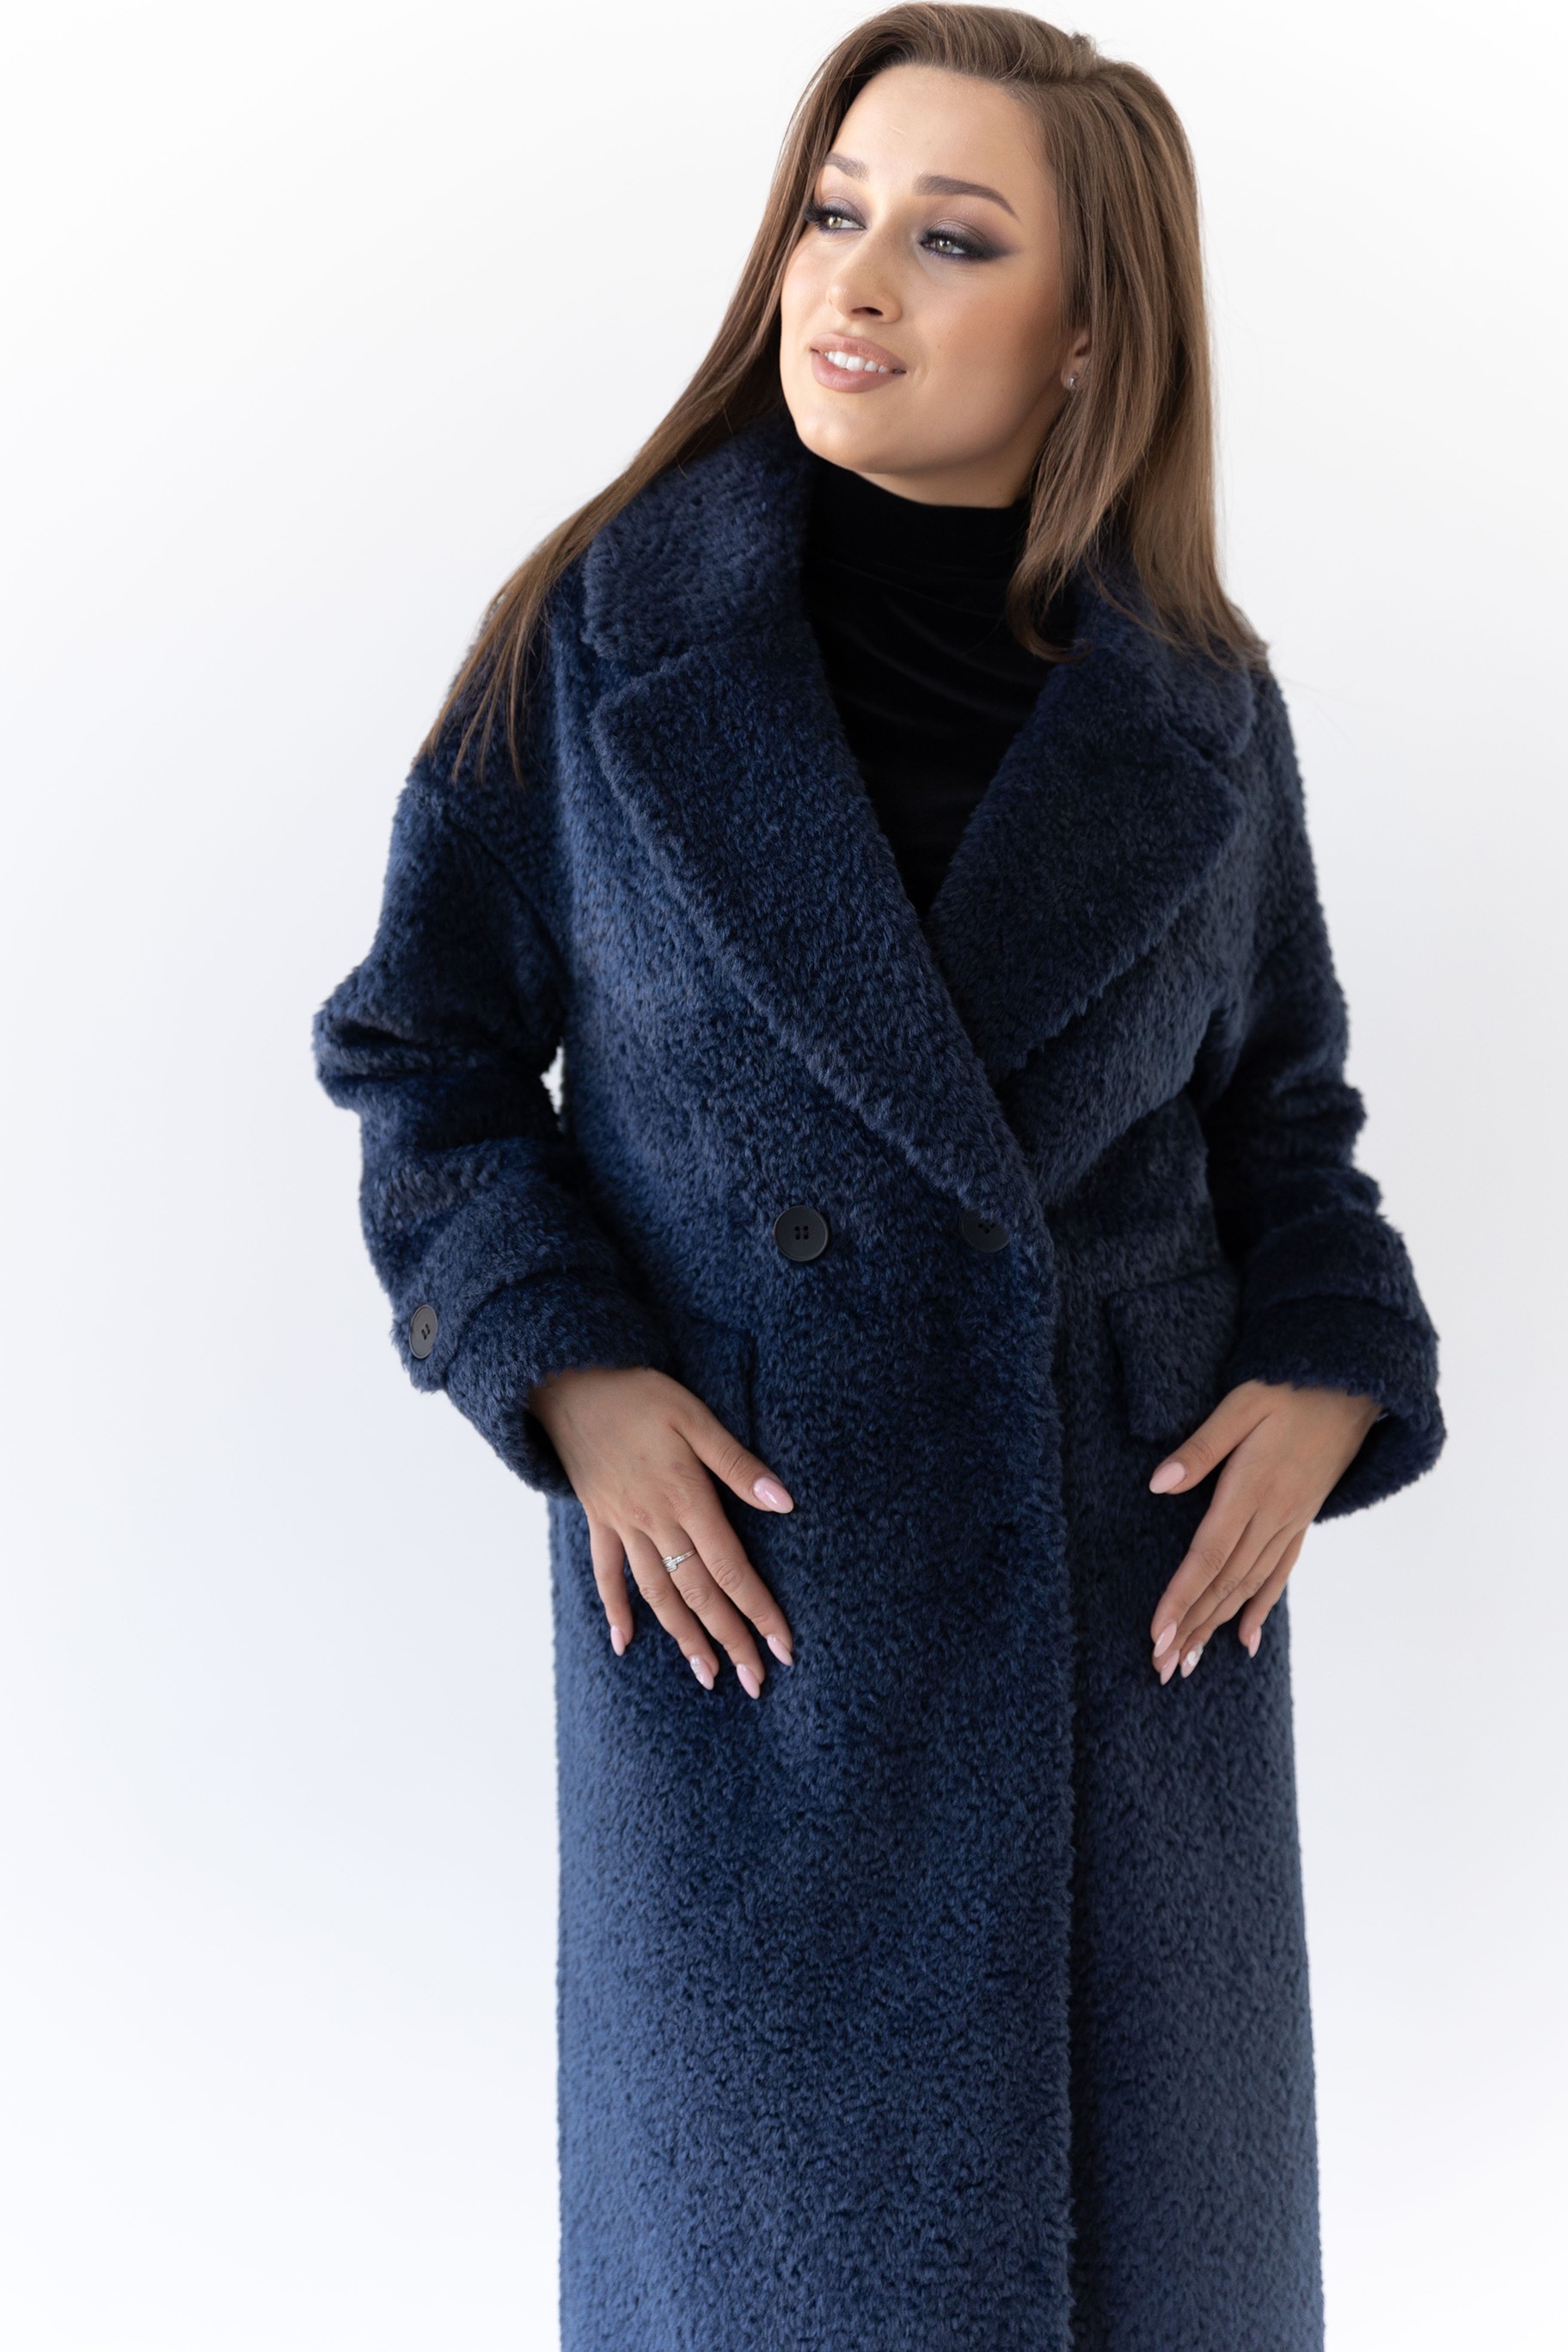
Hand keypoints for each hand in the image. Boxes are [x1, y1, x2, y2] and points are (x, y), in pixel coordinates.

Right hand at [526, 1363, 795, 1695]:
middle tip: (755, 1682)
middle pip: (699, 1593)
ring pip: (657, 1594)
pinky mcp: (598, 1520)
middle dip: (730, 1639)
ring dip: (683, 1637)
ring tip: (707, 1675)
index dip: (759, 1610)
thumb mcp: (695, 1417)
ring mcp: (622, 1525)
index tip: (783, 1648)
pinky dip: (616, 1610)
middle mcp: (654, 1522)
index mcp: (686, 1497)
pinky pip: (606, 1575)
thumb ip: (738, 1464)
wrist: (569, 1382)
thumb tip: (785, 1503)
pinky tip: (626, 1644)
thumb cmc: (639, 1393)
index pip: (731, 1569)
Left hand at [1146, 1379, 1379, 1681]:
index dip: (1182, 1598)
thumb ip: (1201, 1447)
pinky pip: (1280, 1573)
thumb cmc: (1289, 1388)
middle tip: (1161, 1668)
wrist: (1353, 1386)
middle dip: (1192, 1628)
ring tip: (1189, 1663)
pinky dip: (1260, 1607)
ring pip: (1249, 1586)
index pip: (1209, 1556)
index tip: (1157, 1634)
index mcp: (1252, 1489)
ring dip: (1217, 1626)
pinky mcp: (1302, 1521)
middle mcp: (1273, 1515)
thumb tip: (1158, 1484)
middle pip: (1225, 1583)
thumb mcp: (1242, 1404)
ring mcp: (1291, 1522)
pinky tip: (1245, 1638)